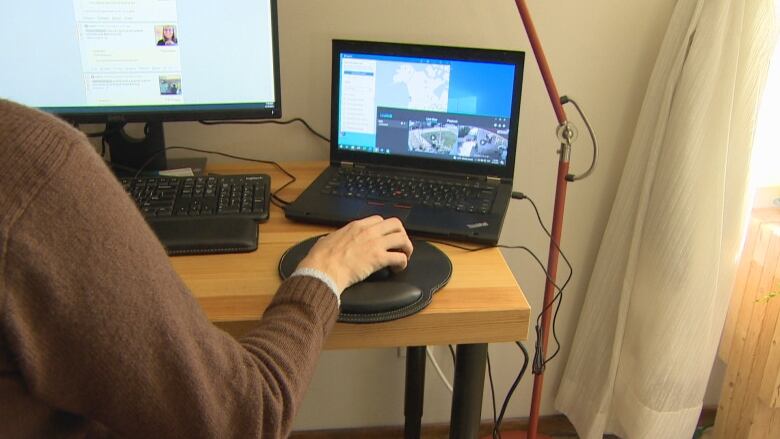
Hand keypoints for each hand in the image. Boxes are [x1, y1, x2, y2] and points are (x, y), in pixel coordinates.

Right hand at [297, 216, 413, 291]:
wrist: (322, 270)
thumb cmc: (321, 258)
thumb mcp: (326, 240)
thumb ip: (334, 237)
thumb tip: (332, 239)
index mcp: (356, 226)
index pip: (379, 219)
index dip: (385, 228)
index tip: (385, 237)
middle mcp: (368, 231)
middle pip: (395, 224)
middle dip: (401, 234)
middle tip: (400, 245)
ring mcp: (375, 244)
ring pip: (402, 239)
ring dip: (406, 248)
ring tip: (404, 256)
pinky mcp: (379, 259)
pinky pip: (400, 257)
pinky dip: (403, 263)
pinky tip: (398, 269)